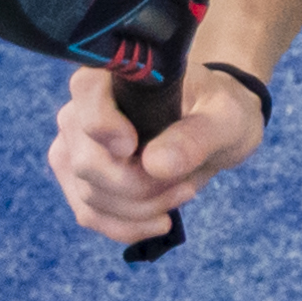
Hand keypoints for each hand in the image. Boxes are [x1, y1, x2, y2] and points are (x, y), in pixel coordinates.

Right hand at [47, 62, 269, 246]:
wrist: (212, 125)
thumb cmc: (218, 110)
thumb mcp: (226, 118)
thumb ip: (196, 136)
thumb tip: (154, 164)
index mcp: (116, 74)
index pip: (86, 90)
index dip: (102, 124)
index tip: (132, 146)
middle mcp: (82, 108)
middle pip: (88, 162)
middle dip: (142, 186)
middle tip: (188, 183)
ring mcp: (75, 146)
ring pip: (90, 195)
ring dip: (141, 208)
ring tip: (184, 192)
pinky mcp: (79, 179)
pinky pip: (89, 214)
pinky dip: (126, 226)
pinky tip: (160, 221)